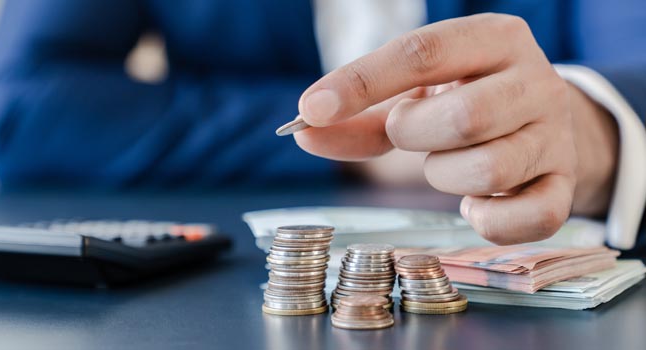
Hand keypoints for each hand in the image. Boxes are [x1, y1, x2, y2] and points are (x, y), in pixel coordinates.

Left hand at [293, 14, 618, 244]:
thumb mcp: (414, 96)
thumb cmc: (463, 102)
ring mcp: (556, 135)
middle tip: (409, 132)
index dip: (361, 83)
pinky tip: (475, 203)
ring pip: (491, 170)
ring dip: (446, 176)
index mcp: (493, 39)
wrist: (541, 123)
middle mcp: (535, 80)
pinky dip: (490, 220)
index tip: (311, 109)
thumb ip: (359, 114)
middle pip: (465, 117)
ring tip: (446, 164)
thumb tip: (304, 131)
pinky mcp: (565, 184)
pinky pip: (532, 217)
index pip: (422, 53)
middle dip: (415, 134)